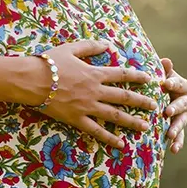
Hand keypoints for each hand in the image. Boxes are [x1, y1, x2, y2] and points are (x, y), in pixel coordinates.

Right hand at [29, 40, 158, 148]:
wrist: (32, 80)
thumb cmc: (49, 63)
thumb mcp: (71, 48)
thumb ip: (90, 46)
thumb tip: (107, 43)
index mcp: (95, 73)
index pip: (122, 75)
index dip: (137, 77)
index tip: (149, 79)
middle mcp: (95, 91)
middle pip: (124, 97)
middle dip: (141, 102)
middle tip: (155, 106)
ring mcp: (87, 107)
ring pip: (115, 116)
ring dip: (132, 121)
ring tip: (146, 127)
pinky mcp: (77, 119)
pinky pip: (96, 131)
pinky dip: (109, 137)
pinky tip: (121, 144)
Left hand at [161, 58, 186, 153]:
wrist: (164, 94)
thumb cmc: (160, 82)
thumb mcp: (163, 74)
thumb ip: (164, 70)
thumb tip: (165, 61)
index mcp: (182, 85)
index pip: (178, 84)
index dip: (172, 83)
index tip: (164, 84)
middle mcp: (186, 101)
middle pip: (183, 105)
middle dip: (175, 108)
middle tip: (168, 112)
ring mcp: (184, 115)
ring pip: (182, 122)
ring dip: (177, 128)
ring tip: (170, 135)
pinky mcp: (179, 127)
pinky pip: (180, 136)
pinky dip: (178, 143)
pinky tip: (174, 150)